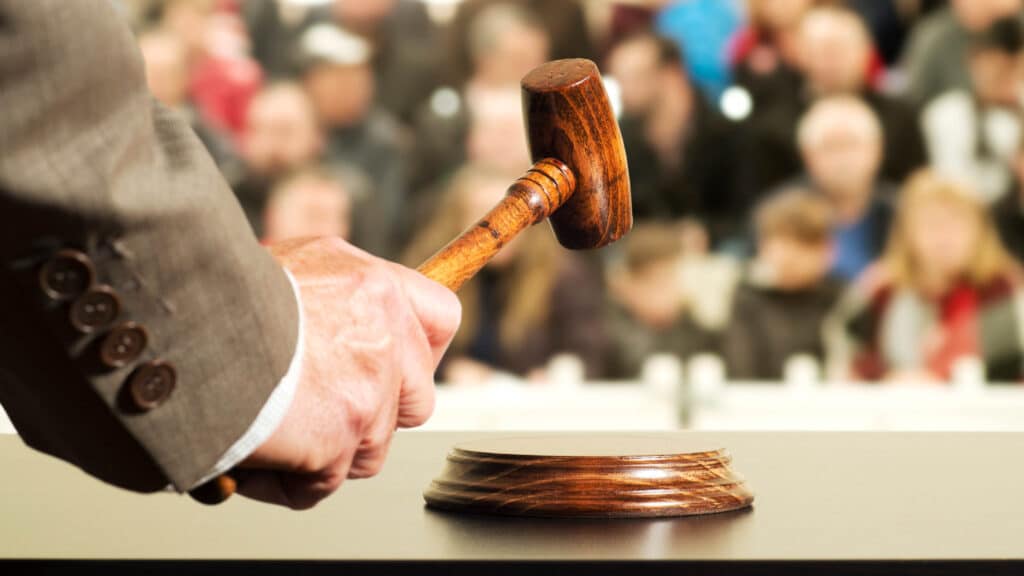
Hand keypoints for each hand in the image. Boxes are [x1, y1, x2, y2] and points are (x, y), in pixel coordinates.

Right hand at [235, 237, 459, 508]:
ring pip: (371, 449)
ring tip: (270, 430)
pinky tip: (252, 456)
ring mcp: (369, 390)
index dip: (419, 351)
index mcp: (374, 287)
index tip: (395, 368)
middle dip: (376, 415)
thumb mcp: (294, 268)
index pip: (441, 319)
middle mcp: (385, 335)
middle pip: (418, 400)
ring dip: (325, 453)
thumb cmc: (219, 295)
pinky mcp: (341, 436)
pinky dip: (287, 481)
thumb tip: (342, 329)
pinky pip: (325, 483)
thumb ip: (335, 298)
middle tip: (322, 409)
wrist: (182, 326)